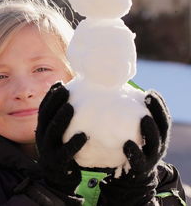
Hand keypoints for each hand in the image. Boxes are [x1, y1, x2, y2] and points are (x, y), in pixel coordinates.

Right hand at [36, 82, 86, 201]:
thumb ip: (66, 119)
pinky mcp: (56, 162)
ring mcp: (47, 150)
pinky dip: (73, 144)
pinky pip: (64, 152)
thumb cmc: (64, 151)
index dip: (50, 96)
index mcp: (43, 129)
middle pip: (45, 116)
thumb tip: (82, 97)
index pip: (43, 109)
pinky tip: (83, 136)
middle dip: (54, 101)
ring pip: (51, 132)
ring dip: (60, 118)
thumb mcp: (61, 134)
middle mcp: (42, 137)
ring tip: (71, 107)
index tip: (59, 84)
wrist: (59, 179)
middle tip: (66, 89)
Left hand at [99, 90, 171, 204]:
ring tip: (144, 118)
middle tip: (149, 97)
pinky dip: (135, 153)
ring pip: (155, 143)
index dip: (159, 104)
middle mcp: (158, 145)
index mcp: (157, 135)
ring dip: (150, 130)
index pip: (162, 117)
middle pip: (163, 127)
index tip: (151, 91)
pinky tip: (127, 144)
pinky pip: (139, 161)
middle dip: (158, 111)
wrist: (132, 179)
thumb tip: (108, 97)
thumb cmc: (130, 150)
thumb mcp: (132, 134)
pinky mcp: (140, 169)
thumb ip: (126, 120)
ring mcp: (151, 158)